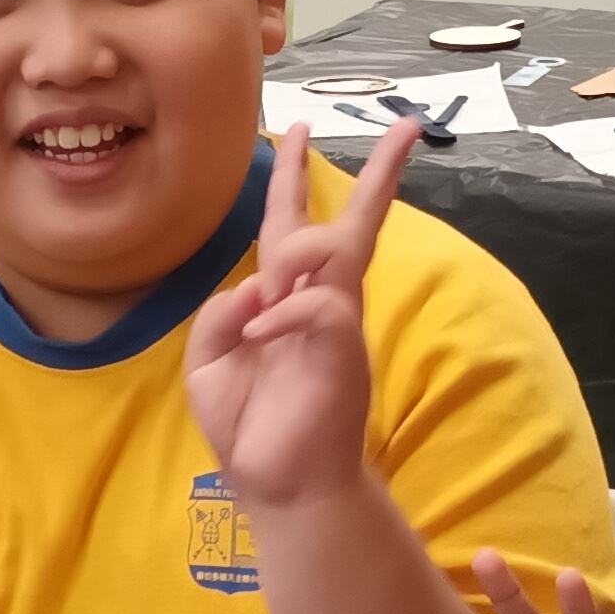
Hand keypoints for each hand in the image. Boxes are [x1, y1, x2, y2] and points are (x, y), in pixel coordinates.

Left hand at [183, 116, 413, 512]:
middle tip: (406, 125)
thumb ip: (219, 314)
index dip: (295, 177)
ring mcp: (339, 326)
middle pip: (353, 223)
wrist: (280, 488)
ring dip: (293, 256)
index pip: (295, 226)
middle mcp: (320, 305)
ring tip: (262, 300)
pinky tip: (259, 334)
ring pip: (334, 249)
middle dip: (380, 174)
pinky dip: (284, 312)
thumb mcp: (208, 364)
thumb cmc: (249, 430)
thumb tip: (256, 285)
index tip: (299, 129)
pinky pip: (320, 305)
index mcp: (285, 302)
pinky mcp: (345, 351)